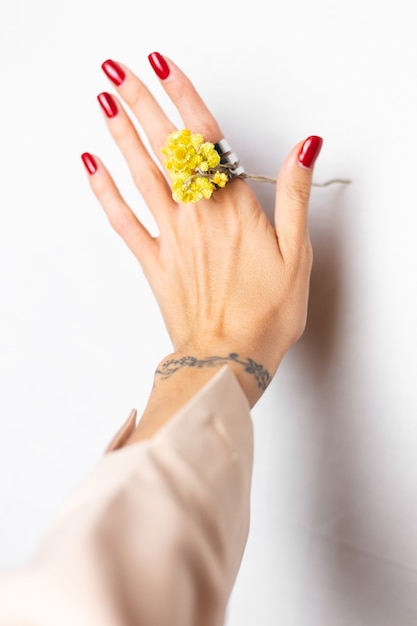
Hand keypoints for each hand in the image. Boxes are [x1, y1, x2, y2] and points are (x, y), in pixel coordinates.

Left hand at [82, 53, 320, 405]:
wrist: (228, 360)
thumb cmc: (265, 314)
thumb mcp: (298, 254)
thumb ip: (296, 196)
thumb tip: (305, 149)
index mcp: (234, 210)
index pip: (206, 139)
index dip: (184, 98)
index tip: (164, 67)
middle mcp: (197, 216)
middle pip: (166, 148)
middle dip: (141, 103)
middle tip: (118, 71)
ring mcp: (171, 238)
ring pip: (142, 176)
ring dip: (121, 136)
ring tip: (104, 103)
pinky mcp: (153, 262)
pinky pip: (123, 221)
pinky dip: (105, 192)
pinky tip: (92, 168)